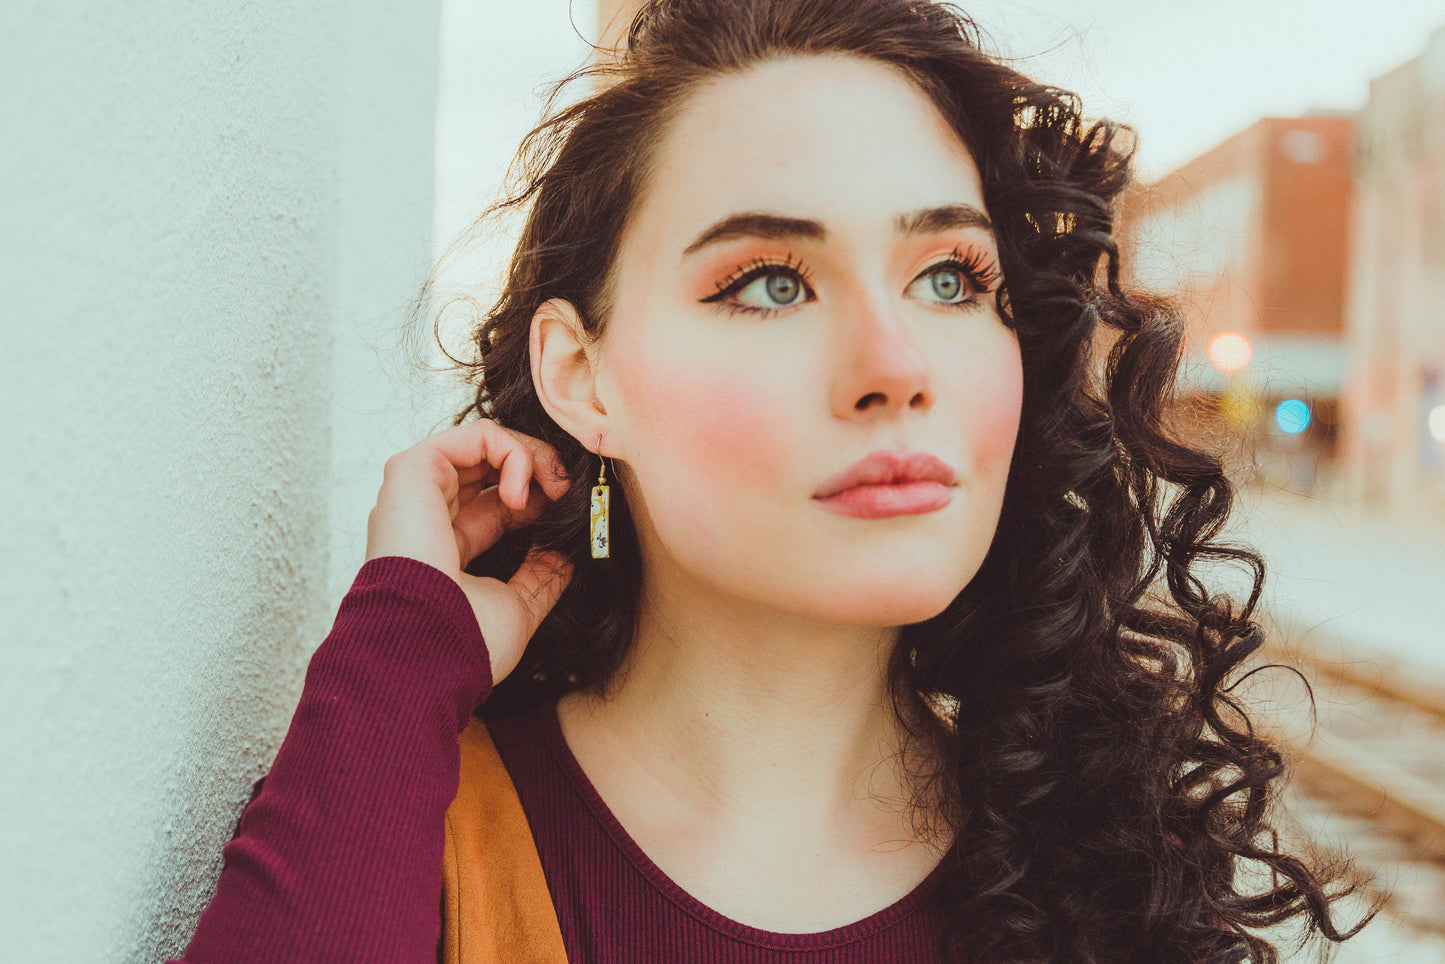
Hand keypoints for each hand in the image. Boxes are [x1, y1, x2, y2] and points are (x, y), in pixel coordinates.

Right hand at [365, 419, 574, 684]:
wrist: (428, 653)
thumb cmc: (465, 643)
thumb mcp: (516, 607)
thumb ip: (540, 577)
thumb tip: (567, 555)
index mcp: (447, 549)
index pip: (499, 506)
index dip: (538, 501)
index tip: (566, 515)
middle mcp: (428, 516)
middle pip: (492, 467)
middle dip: (539, 469)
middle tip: (566, 492)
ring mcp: (418, 491)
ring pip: (486, 442)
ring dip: (533, 456)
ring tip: (554, 488)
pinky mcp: (412, 470)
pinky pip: (476, 435)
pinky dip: (514, 451)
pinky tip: (523, 491)